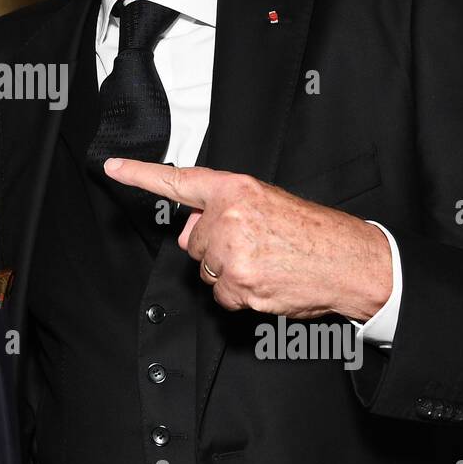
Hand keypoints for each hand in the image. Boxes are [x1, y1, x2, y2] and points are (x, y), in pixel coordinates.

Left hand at [103, 158, 390, 321]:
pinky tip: (265, 282)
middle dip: (216, 248)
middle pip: (193, 242)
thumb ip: (223, 210)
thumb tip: (187, 230)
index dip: (140, 175)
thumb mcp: (267, 203)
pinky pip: (221, 295)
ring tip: (266, 263)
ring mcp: (232, 253)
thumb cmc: (313, 231)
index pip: (179, 182)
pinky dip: (239, 295)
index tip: (112, 167)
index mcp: (236, 189)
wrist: (350, 261)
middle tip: (255, 246)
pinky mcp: (240, 286)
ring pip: (206, 271)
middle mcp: (229, 217)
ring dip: (229, 272)